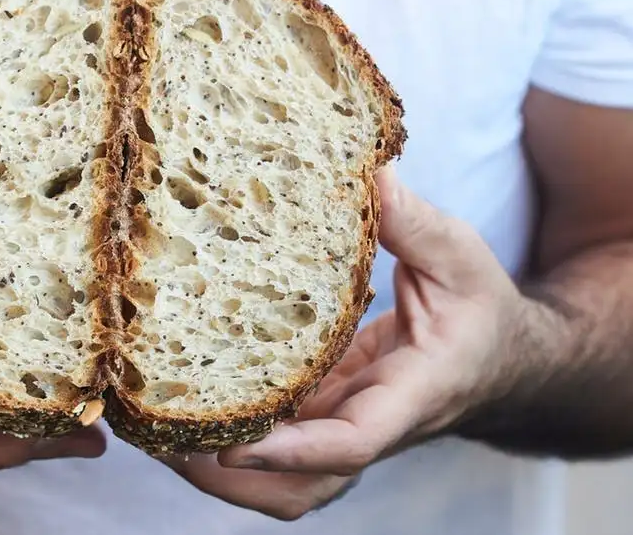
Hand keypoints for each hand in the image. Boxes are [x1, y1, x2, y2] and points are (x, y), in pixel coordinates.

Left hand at [165, 166, 531, 519]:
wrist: (499, 359)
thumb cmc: (481, 311)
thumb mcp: (461, 258)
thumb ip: (414, 223)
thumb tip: (367, 172)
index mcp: (412, 394)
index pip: (353, 443)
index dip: (291, 450)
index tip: (230, 446)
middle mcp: (372, 424)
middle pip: (301, 485)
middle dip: (232, 479)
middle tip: (163, 444)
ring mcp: (344, 424)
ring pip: (283, 480)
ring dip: (221, 472)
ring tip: (157, 434)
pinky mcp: (325, 413)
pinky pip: (277, 443)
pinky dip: (232, 435)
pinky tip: (186, 404)